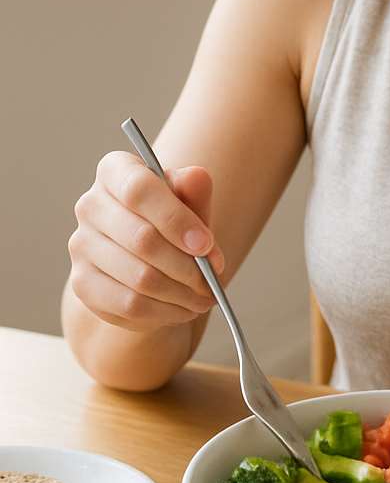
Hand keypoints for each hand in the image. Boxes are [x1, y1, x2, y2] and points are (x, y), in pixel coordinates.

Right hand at [68, 150, 225, 332]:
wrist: (147, 260)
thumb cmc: (171, 223)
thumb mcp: (189, 203)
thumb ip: (194, 191)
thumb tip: (196, 178)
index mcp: (115, 171)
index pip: (139, 190)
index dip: (175, 219)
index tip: (206, 244)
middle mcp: (90, 205)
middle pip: (142, 239)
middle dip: (188, 265)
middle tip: (214, 278)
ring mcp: (81, 246)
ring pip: (140, 277)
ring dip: (182, 292)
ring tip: (206, 295)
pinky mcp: (82, 284)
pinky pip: (130, 304)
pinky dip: (166, 310)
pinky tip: (185, 308)